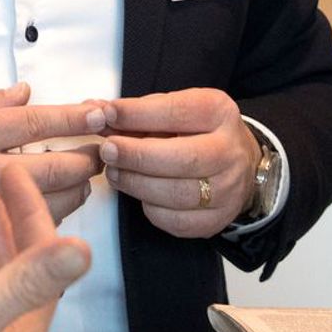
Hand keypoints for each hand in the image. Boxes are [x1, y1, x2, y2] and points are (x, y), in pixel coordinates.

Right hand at [0, 83, 105, 259]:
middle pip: (56, 170)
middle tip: (100, 151)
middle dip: (88, 159)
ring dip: (74, 190)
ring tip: (78, 177)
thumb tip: (27, 93)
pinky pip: (28, 232)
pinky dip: (47, 217)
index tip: (102, 113)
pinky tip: (49, 203)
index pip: (36, 123)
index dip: (75, 117)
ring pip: (51, 206)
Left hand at [98, 88, 260, 237]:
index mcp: (218, 113)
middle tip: (107, 150)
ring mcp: (228, 190)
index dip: (138, 114)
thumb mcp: (173, 110)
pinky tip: (139, 193)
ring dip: (137, 183)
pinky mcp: (217, 220)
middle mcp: (230, 152)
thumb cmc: (196, 131)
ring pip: (177, 194)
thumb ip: (136, 112)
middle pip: (183, 159)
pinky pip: (176, 221)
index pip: (177, 112)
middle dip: (137, 155)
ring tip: (115, 172)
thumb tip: (94, 111)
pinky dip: (151, 208)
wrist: (237, 163)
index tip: (107, 114)